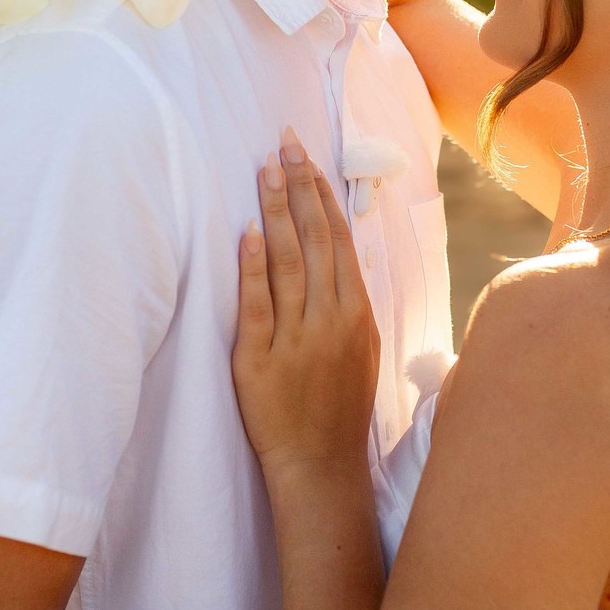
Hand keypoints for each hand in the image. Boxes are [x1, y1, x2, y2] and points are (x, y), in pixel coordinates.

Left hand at [234, 130, 379, 472]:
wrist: (321, 466)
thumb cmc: (339, 406)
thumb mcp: (362, 348)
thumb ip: (350, 301)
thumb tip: (342, 253)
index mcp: (356, 312)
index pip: (338, 239)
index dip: (322, 195)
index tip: (307, 158)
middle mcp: (330, 318)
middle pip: (315, 239)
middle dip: (299, 186)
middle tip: (284, 143)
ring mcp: (296, 338)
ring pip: (288, 262)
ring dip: (277, 211)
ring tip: (264, 171)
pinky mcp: (260, 361)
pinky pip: (257, 306)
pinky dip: (253, 267)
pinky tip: (248, 233)